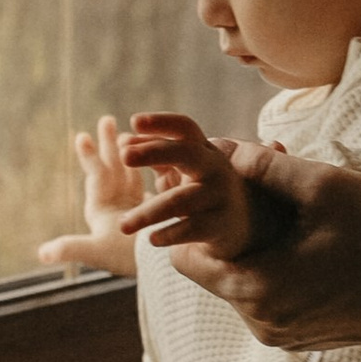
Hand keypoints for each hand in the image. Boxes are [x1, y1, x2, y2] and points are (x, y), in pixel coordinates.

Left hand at [35, 112, 150, 273]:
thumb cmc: (127, 260)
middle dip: (108, 145)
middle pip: (111, 169)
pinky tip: (160, 151)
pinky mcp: (154, 209)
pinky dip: (153, 165)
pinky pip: (151, 181)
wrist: (158, 273)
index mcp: (102, 211)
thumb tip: (41, 254)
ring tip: (130, 131)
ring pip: (131, 172)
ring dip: (130, 151)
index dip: (89, 157)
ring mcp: (134, 207)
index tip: (81, 137)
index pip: (96, 178)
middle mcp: (115, 207)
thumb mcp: (96, 252)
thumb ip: (70, 248)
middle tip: (106, 119)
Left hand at [117, 110, 259, 261]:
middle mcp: (214, 168)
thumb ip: (152, 154)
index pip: (184, 128)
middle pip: (187, 153)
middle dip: (154, 151)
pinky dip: (170, 234)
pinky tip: (152, 239)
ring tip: (123, 225)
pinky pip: (192, 228)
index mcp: (202, 150)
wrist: (238, 225)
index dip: (161, 122)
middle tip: (123, 157)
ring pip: (181, 200)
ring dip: (149, 212)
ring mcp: (219, 196)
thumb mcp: (178, 169)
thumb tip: (123, 140)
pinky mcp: (220, 225)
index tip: (134, 121)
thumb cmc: (199, 190)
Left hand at [148, 141, 360, 361]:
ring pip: (246, 282)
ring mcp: (282, 335)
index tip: (207, 189)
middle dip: (229, 228)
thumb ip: (267, 169)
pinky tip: (309, 238)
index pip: (185, 258)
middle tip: (253, 188)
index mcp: (255, 288)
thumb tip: (224, 151)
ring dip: (258, 246)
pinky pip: (272, 297)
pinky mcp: (302, 338)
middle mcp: (260, 322)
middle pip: (216, 269)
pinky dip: (279, 268)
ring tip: (290, 208)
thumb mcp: (326, 187)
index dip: (190, 219)